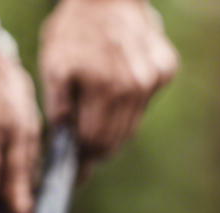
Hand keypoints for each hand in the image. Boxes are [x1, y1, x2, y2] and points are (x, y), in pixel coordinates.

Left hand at [40, 0, 178, 180]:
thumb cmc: (73, 30)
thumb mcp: (53, 68)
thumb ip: (59, 111)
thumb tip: (63, 148)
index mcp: (105, 88)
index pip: (94, 145)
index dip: (82, 162)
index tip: (73, 175)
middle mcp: (135, 86)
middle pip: (115, 141)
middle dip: (96, 151)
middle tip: (81, 156)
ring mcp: (153, 77)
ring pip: (131, 126)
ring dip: (112, 131)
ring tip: (93, 123)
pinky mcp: (165, 68)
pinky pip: (144, 103)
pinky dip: (128, 106)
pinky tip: (115, 90)